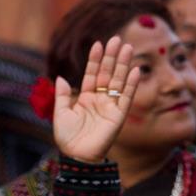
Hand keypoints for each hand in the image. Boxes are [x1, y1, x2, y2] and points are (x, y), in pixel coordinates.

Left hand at [53, 36, 138, 162]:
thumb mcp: (60, 113)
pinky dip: (130, 85)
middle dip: (111, 57)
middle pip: (107, 74)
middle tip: (117, 39)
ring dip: (123, 65)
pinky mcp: (119, 116)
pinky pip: (126, 97)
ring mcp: (110, 106)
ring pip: (118, 81)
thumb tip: (60, 77)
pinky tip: (135, 70)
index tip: (98, 44)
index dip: (95, 60)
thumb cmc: (67, 138)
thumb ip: (62, 95)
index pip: (92, 74)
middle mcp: (99, 99)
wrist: (77, 156)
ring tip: (128, 47)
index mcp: (85, 98)